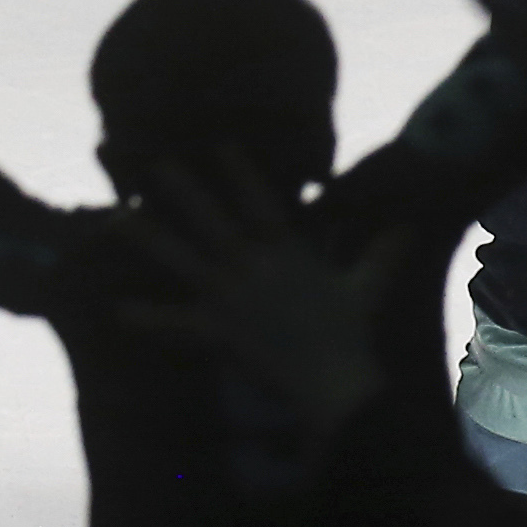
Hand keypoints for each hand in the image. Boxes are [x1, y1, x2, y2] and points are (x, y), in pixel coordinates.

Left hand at [116, 158, 390, 454]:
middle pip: (210, 220)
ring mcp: (231, 298)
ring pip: (182, 259)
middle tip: (155, 163)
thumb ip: (384, 252)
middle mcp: (252, 266)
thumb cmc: (353, 333)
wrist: (337, 382)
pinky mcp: (218, 332)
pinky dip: (148, 319)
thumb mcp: (370, 285)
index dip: (238, 172)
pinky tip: (118, 311)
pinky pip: (176, 324)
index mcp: (285, 252)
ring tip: (114, 219)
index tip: (218, 143)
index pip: (259, 202)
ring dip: (148, 238)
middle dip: (182, 190)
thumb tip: (412, 226)